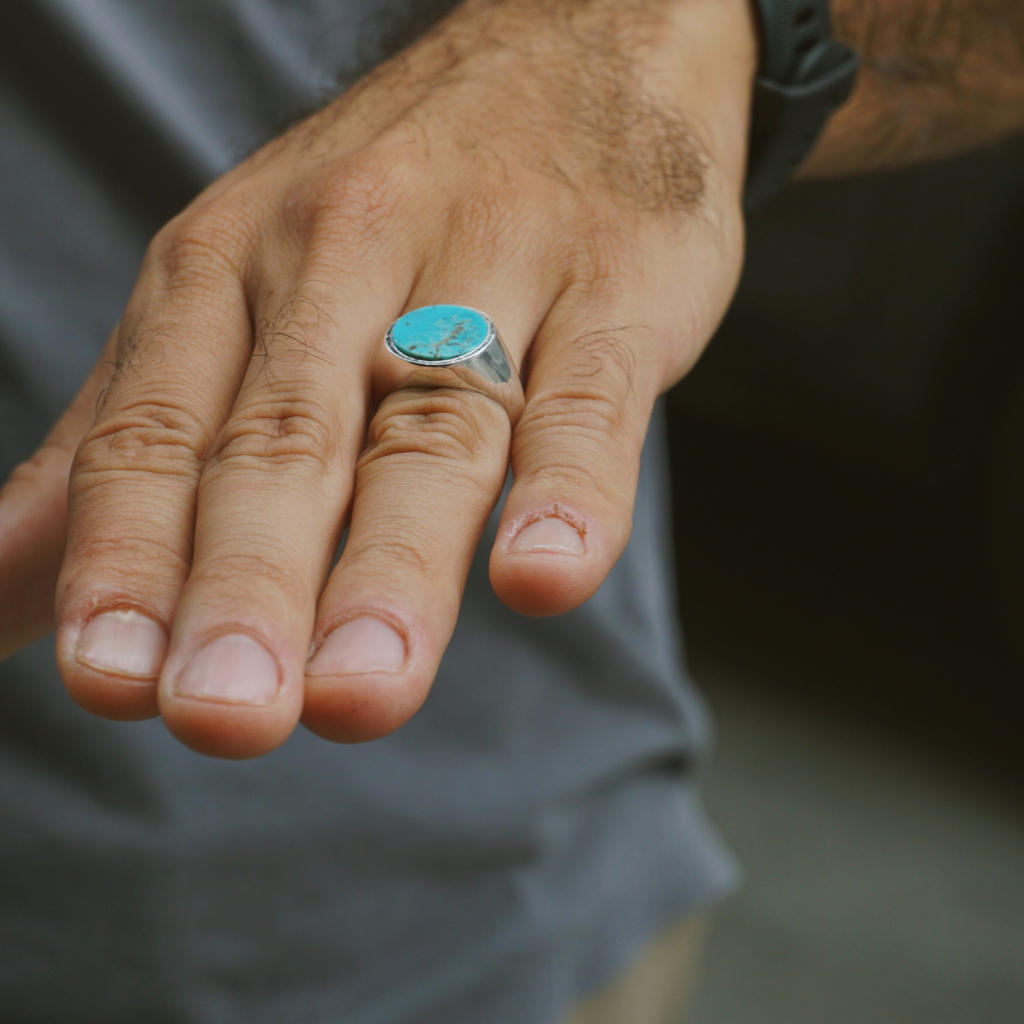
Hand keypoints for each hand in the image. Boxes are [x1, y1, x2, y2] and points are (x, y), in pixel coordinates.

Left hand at [0, 0, 754, 757]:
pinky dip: (569, 488)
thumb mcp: (230, 292)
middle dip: (246, 587)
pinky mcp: (614, 287)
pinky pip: (591, 396)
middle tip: (223, 716)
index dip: (129, 559)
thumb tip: (3, 589)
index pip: (163, 430)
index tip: (112, 681)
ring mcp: (493, 267)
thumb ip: (131, 444)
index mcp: (234, 272)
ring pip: (434, 430)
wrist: (576, 47)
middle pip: (290, 444)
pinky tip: (547, 576)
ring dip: (392, 568)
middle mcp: (348, 264)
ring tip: (360, 690)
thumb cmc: (393, 204)